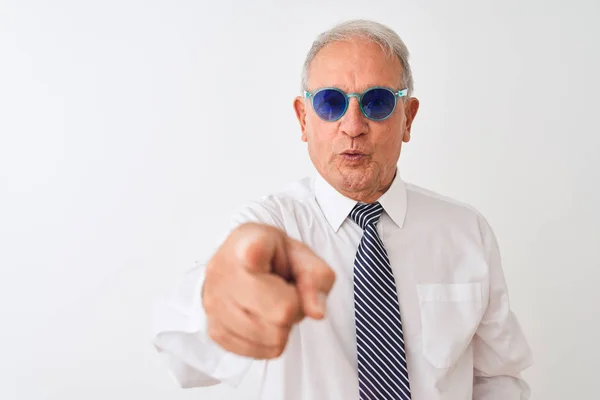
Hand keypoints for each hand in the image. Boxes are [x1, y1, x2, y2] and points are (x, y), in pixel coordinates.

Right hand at [202, 222, 335, 358]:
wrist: (237, 260)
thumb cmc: (272, 257)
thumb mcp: (302, 256)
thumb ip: (316, 279)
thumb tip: (316, 313)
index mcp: (247, 242)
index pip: (252, 252)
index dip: (255, 254)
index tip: (253, 253)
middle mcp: (223, 271)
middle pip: (281, 311)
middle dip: (293, 307)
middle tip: (283, 291)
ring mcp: (214, 302)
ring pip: (272, 337)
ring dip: (281, 326)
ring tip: (271, 303)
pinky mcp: (214, 329)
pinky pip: (258, 351)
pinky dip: (267, 341)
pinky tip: (260, 318)